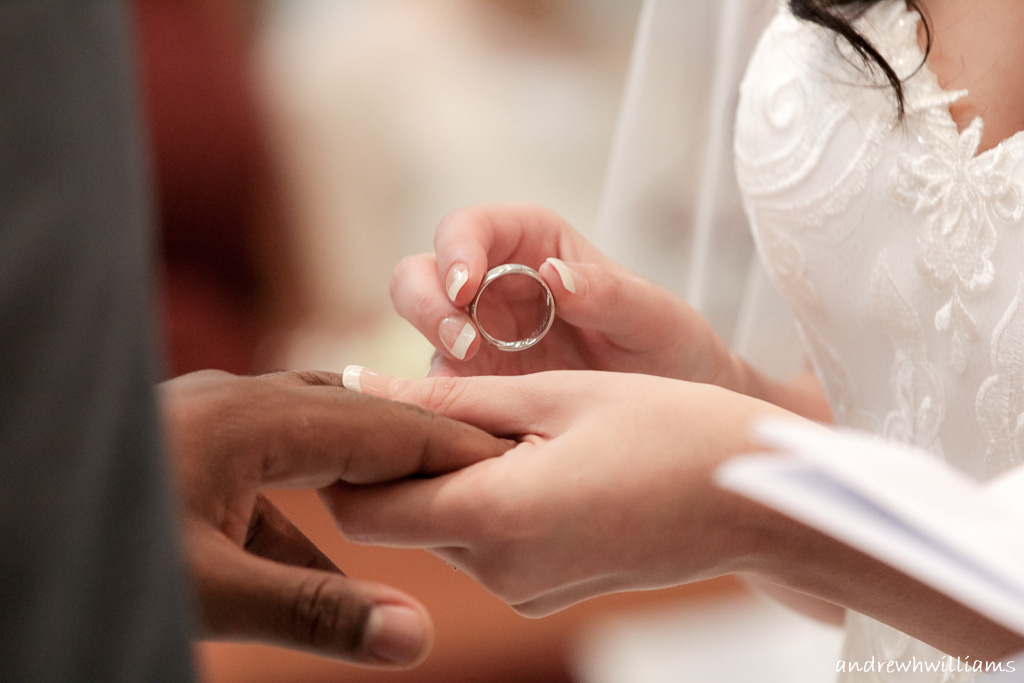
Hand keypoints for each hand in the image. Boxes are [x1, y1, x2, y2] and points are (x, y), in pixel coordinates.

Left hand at [160, 370, 508, 666]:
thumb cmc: (89, 551)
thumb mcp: (202, 591)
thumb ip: (313, 612)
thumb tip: (417, 639)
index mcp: (253, 418)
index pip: (385, 427)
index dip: (454, 448)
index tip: (511, 468)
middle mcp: (239, 402)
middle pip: (360, 418)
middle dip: (424, 451)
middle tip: (487, 479)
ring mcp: (213, 420)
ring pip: (318, 436)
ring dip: (372, 472)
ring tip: (424, 505)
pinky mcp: (196, 448)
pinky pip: (274, 464)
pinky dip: (315, 500)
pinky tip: (323, 556)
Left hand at [327, 368, 799, 615]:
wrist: (756, 495)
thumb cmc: (668, 427)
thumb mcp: (554, 395)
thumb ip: (448, 399)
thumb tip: (358, 387)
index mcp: (493, 517)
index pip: (359, 508)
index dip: (350, 457)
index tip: (373, 404)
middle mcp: (499, 571)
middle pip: (394, 522)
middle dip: (398, 464)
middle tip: (445, 401)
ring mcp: (524, 591)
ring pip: (437, 531)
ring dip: (446, 479)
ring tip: (504, 424)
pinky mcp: (545, 592)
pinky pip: (483, 547)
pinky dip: (484, 503)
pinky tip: (532, 459)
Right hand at [390, 204, 734, 382]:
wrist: (673, 408)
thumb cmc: (668, 347)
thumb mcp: (654, 317)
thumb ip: (609, 293)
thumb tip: (554, 275)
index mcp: (532, 245)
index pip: (471, 228)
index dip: (457, 248)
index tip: (467, 285)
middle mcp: (492, 286)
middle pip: (422, 274)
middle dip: (427, 301)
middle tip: (461, 342)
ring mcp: (476, 337)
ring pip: (418, 329)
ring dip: (427, 351)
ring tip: (466, 382)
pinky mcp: (473, 386)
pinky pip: (433, 389)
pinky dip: (432, 399)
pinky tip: (459, 420)